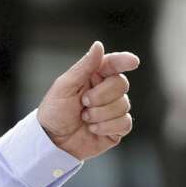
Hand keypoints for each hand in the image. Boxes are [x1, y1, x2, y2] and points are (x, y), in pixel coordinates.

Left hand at [38, 41, 139, 160]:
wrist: (52, 141)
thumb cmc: (54, 111)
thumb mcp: (65, 86)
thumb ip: (84, 66)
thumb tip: (99, 45)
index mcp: (93, 76)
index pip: (113, 64)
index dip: (124, 61)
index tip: (133, 62)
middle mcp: (106, 91)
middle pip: (121, 84)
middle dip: (102, 95)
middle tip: (84, 103)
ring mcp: (113, 110)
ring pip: (124, 104)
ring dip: (101, 113)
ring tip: (85, 118)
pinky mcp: (116, 128)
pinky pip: (125, 123)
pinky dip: (108, 126)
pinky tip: (93, 129)